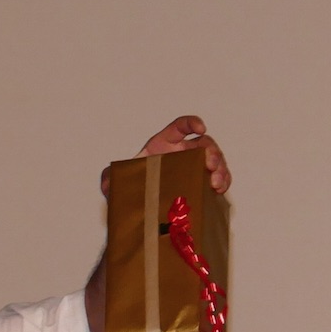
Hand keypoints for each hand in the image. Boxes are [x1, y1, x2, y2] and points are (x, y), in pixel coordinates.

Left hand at [100, 115, 231, 195]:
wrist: (140, 208)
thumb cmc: (131, 188)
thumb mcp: (116, 181)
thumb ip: (108, 179)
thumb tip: (107, 184)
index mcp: (164, 144)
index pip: (180, 127)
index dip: (191, 123)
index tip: (200, 126)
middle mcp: (182, 153)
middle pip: (204, 144)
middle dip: (212, 152)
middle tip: (211, 165)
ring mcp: (194, 168)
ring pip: (215, 162)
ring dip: (221, 169)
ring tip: (216, 182)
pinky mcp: (201, 184)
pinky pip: (218, 179)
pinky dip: (223, 182)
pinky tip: (219, 189)